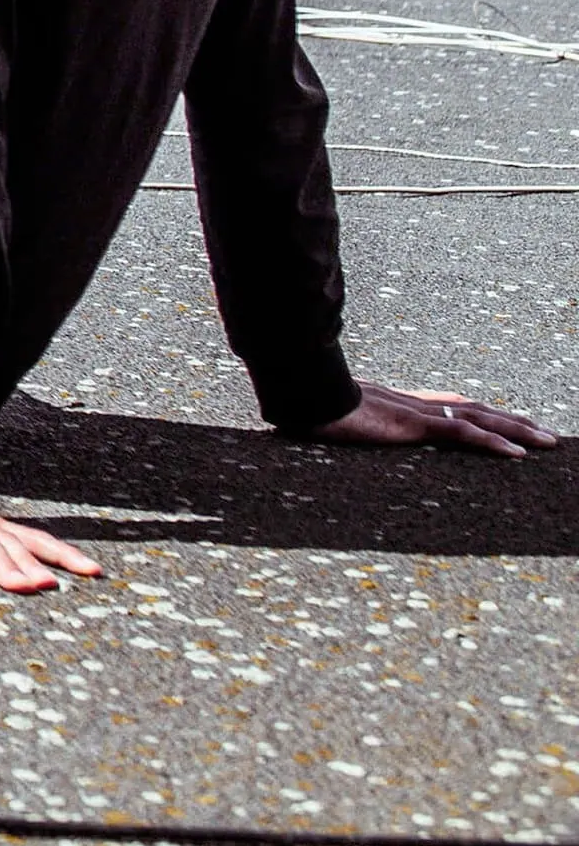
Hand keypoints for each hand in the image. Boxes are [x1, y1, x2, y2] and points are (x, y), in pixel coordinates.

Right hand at [311, 382, 555, 456]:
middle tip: (543, 432)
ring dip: (518, 430)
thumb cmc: (302, 402)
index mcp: (394, 403)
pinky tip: (517, 454)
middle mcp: (412, 404)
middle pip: (473, 409)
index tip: (500, 416)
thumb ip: (336, 416)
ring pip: (479, 418)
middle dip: (511, 420)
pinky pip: (463, 433)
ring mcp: (415, 413)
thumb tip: (321, 420)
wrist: (297, 391)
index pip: (447, 405)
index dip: (478, 410)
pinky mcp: (413, 425)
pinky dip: (493, 442)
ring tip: (548, 441)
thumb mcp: (327, 414)